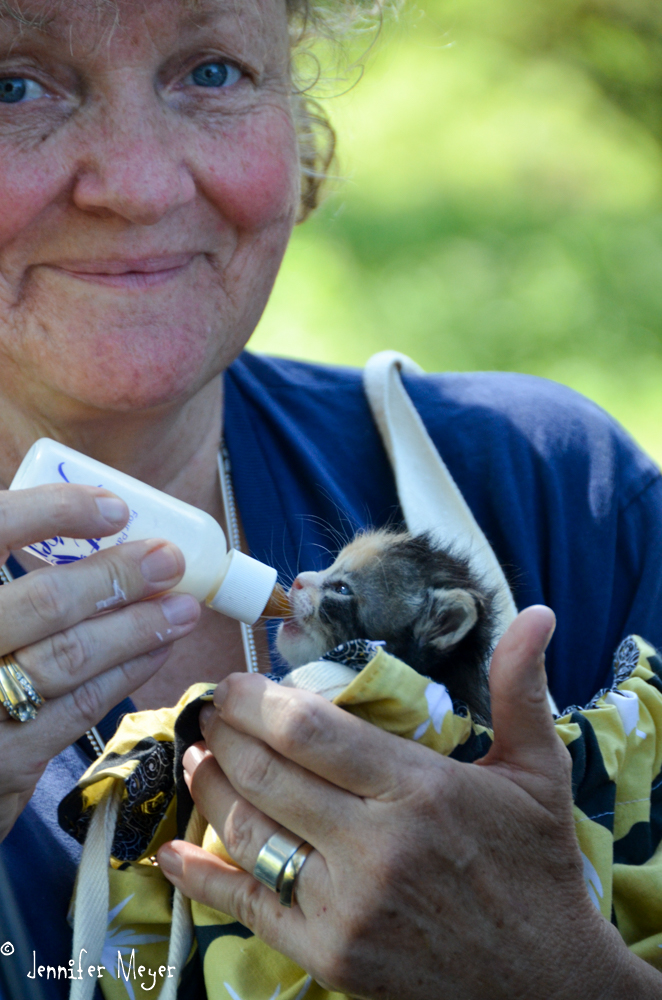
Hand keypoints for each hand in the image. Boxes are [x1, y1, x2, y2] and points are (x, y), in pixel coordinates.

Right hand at [0, 483, 199, 841]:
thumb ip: (11, 571)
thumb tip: (87, 517)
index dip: (55, 511)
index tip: (113, 507)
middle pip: (45, 602)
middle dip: (118, 577)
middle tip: (168, 559)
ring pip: (70, 658)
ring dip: (137, 628)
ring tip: (181, 606)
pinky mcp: (4, 762)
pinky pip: (77, 709)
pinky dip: (124, 675)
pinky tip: (155, 650)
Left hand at [158, 607, 661, 999]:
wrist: (545, 983)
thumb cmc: (536, 866)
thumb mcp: (538, 772)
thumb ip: (521, 690)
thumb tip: (539, 615)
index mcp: (421, 791)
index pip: (312, 732)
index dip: (258, 701)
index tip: (234, 683)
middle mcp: (374, 847)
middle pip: (268, 774)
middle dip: (225, 733)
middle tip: (210, 711)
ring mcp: (345, 907)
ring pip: (248, 833)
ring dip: (208, 788)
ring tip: (196, 757)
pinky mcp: (329, 956)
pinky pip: (248, 908)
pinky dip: (201, 878)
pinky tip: (172, 852)